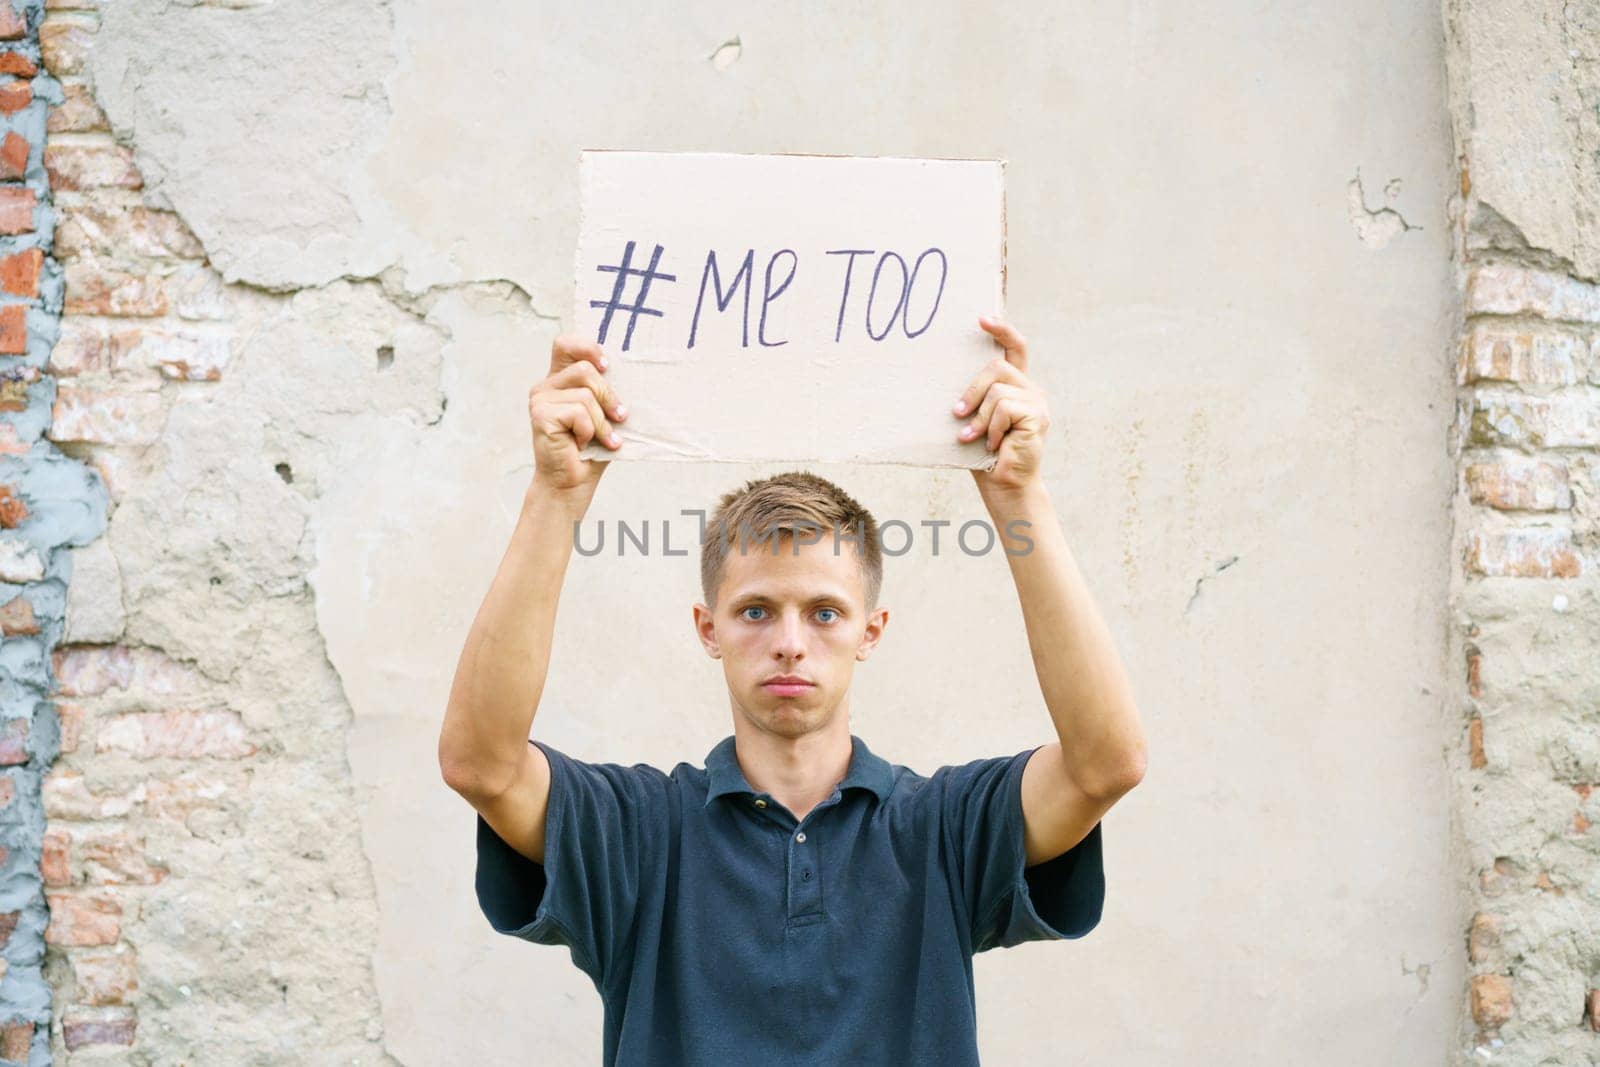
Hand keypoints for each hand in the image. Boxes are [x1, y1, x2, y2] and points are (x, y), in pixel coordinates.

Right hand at [528, 334, 626, 495]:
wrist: (572, 483)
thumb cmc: (591, 449)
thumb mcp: (604, 414)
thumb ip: (606, 391)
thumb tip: (634, 371)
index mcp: (560, 380)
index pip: (565, 344)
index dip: (587, 347)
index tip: (607, 366)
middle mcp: (546, 386)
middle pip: (585, 370)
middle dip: (609, 395)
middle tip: (619, 416)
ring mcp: (540, 400)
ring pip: (585, 394)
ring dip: (601, 421)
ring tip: (602, 439)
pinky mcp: (541, 415)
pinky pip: (579, 413)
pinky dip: (591, 431)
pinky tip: (583, 444)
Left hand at [953, 315, 1049, 494]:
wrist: (1003, 483)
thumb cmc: (983, 452)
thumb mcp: (974, 417)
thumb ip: (973, 395)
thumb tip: (943, 373)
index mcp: (1016, 385)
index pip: (1015, 347)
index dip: (1001, 330)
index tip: (981, 319)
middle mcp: (1030, 388)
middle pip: (997, 365)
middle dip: (972, 389)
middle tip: (957, 413)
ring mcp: (1037, 402)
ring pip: (997, 390)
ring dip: (979, 418)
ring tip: (974, 437)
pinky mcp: (1038, 416)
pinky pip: (1004, 409)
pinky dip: (991, 428)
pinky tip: (993, 444)